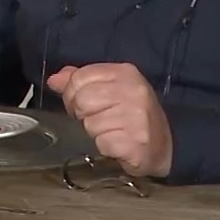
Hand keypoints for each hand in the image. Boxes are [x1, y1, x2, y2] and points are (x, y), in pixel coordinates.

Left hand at [46, 63, 172, 178]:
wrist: (165, 144)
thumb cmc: (133, 115)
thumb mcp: (110, 90)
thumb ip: (81, 81)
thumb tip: (54, 80)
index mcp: (124, 72)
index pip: (79, 78)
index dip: (73, 94)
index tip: (86, 105)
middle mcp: (132, 90)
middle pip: (81, 101)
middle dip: (84, 115)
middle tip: (101, 120)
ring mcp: (136, 115)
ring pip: (90, 124)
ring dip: (96, 132)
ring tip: (113, 131)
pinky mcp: (136, 141)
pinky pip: (102, 143)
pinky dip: (106, 147)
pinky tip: (119, 144)